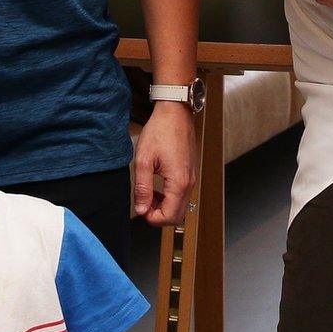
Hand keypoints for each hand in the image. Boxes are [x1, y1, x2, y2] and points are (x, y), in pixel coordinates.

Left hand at [132, 102, 196, 226]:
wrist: (175, 113)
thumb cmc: (160, 132)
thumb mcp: (144, 160)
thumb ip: (142, 188)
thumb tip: (141, 210)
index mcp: (178, 182)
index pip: (169, 217)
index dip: (152, 219)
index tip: (140, 209)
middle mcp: (189, 183)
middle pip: (177, 215)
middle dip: (159, 215)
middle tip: (143, 203)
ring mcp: (192, 178)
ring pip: (180, 205)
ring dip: (164, 206)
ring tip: (148, 194)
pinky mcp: (190, 172)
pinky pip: (182, 194)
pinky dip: (169, 196)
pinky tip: (157, 185)